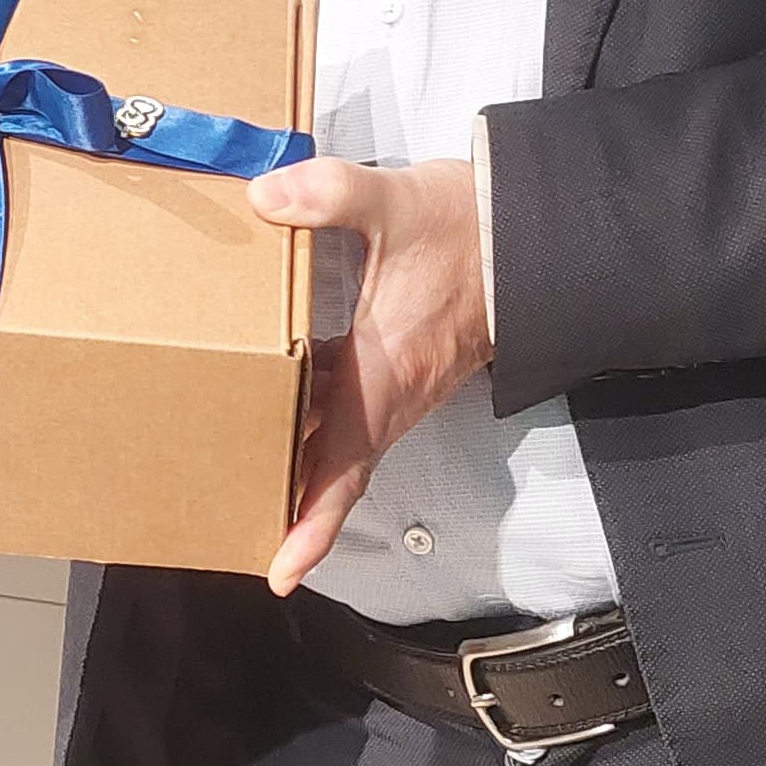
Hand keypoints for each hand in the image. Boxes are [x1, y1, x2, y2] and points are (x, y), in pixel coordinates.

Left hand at [247, 156, 494, 594]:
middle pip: (335, 470)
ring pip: (343, 444)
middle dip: (290, 509)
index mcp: (385, 371)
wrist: (533, 229)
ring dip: (300, 469)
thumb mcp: (398, 201)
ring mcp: (401, 383)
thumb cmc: (468, 226)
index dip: (313, 523)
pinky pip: (353, 413)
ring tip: (241, 483)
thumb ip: (330, 194)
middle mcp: (394, 393)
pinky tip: (276, 406)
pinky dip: (314, 424)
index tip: (281, 571)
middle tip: (232, 530)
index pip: (344, 466)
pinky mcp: (403, 364)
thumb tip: (266, 195)